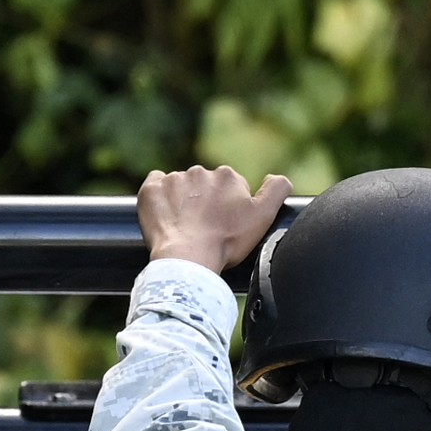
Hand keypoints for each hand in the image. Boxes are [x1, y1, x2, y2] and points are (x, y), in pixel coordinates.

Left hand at [136, 166, 287, 273]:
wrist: (188, 258)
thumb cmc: (226, 241)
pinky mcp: (151, 189)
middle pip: (204, 187)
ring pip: (180, 187)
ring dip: (182, 202)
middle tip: (203, 230)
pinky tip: (164, 214)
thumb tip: (279, 178)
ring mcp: (173, 179)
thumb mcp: (263, 217)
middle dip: (204, 204)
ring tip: (183, 228)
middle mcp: (201, 171)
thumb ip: (277, 190)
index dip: (226, 209)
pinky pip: (154, 184)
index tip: (222, 226)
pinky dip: (158, 196)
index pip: (228, 188)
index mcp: (228, 176)